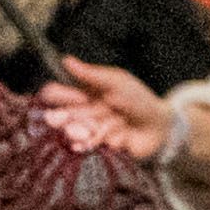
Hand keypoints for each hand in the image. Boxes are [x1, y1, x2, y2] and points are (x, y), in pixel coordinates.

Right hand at [39, 61, 170, 160]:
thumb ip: (92, 74)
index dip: (57, 94)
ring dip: (75, 132)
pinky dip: (89, 145)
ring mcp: (92, 134)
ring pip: (80, 132)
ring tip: (70, 132)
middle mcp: (85, 115)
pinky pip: (93, 148)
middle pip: (69, 115)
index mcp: (85, 96)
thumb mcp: (117, 82)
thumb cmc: (138, 99)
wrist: (160, 124)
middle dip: (61, 117)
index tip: (48, 93)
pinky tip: (80, 146)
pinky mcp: (101, 150)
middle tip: (51, 118)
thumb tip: (66, 60)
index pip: (64, 95)